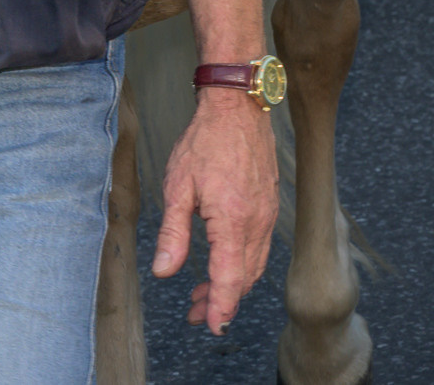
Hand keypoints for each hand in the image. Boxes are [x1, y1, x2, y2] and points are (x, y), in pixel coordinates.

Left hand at [151, 88, 277, 333]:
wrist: (237, 106)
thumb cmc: (204, 141)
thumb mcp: (178, 186)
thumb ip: (174, 233)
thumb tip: (164, 271)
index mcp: (233, 220)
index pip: (230, 278)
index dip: (220, 307)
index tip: (211, 326)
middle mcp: (257, 222)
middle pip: (244, 278)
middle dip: (221, 301)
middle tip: (196, 312)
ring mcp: (267, 213)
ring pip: (255, 265)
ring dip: (233, 285)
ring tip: (205, 294)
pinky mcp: (269, 205)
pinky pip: (260, 246)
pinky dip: (243, 264)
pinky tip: (224, 262)